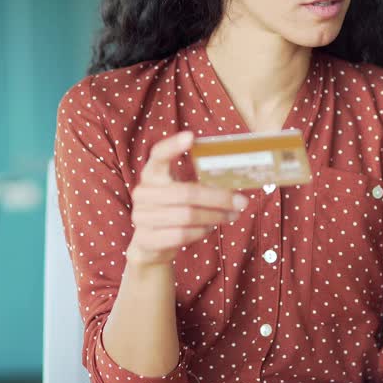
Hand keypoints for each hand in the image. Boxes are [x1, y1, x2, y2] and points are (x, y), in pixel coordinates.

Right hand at [127, 131, 247, 266]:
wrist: (150, 245)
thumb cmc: (174, 211)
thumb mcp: (183, 192)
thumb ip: (202, 184)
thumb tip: (235, 180)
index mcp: (152, 174)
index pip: (158, 154)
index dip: (173, 146)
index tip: (191, 137)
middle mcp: (143, 193)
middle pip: (186, 193)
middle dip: (219, 198)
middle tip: (242, 202)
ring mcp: (141, 216)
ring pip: (187, 216)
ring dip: (215, 216)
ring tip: (231, 215)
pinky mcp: (146, 239)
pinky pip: (181, 234)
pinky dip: (201, 231)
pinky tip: (210, 228)